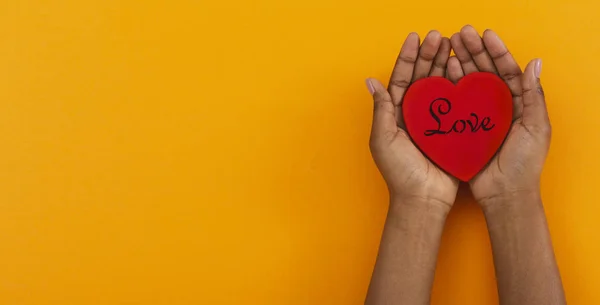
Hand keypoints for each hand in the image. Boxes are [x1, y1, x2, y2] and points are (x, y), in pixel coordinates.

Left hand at [367, 31, 458, 209]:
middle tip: (440, 36)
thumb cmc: (399, 172)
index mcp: (395, 114)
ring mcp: (433, 121)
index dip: (408, 57)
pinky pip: (455, 102)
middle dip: (429, 55)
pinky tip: (463, 68)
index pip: (401, 78)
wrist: (424, 198)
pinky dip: (459, 84)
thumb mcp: (384, 139)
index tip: (416, 38)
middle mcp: (414, 114)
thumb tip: (371, 82)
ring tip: (452, 45)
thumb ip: (382, 109)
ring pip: (439, 85)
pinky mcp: (451, 129)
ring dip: (444, 64)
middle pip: (421, 77)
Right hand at [447, 25, 550, 207]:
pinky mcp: (463, 127)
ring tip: (448, 46)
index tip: (484, 35)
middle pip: (485, 72)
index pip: (507, 70)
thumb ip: (534, 96)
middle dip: (473, 51)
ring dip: (459, 63)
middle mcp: (498, 106)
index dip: (496, 51)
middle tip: (460, 34)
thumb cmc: (524, 164)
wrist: (504, 194)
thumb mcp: (535, 128)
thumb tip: (535, 62)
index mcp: (519, 103)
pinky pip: (455, 102)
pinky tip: (442, 72)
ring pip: (468, 83)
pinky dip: (449, 86)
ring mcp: (479, 116)